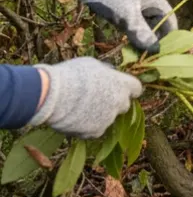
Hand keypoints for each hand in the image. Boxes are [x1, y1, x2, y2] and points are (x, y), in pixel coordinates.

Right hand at [28, 58, 142, 138]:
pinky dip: (87, 127)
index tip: (120, 89)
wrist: (51, 95)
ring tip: (78, 109)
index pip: (136, 88)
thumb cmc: (71, 74)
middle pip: (123, 105)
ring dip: (99, 115)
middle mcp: (119, 102)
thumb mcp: (92, 65)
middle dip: (113, 103)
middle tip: (96, 99)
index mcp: (122, 84)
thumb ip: (105, 72)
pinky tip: (74, 119)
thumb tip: (108, 73)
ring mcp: (108, 119)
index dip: (127, 89)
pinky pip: (95, 130)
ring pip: (107, 118)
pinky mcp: (96, 131)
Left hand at [62, 0, 177, 52]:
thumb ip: (141, 33)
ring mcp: (138, 1)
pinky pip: (135, 20)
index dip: (168, 38)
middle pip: (159, 23)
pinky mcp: (126, 4)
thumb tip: (156, 50)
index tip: (161, 53)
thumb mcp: (126, 16)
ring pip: (146, 22)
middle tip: (145, 55)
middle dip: (154, 38)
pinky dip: (133, 30)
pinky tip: (126, 39)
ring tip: (135, 49)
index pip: (170, 21)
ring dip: (142, 35)